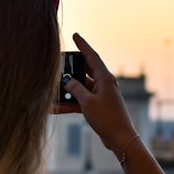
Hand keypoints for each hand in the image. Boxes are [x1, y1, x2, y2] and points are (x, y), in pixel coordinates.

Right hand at [61, 33, 137, 152]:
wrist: (120, 138)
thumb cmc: (107, 118)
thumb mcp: (87, 102)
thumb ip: (75, 88)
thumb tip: (67, 79)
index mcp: (105, 78)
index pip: (91, 56)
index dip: (82, 45)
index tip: (75, 35)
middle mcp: (104, 83)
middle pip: (85, 69)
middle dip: (72, 66)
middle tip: (60, 61)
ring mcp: (101, 94)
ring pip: (81, 86)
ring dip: (68, 88)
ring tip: (54, 88)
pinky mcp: (98, 105)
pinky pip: (81, 99)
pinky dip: (71, 102)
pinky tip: (57, 107)